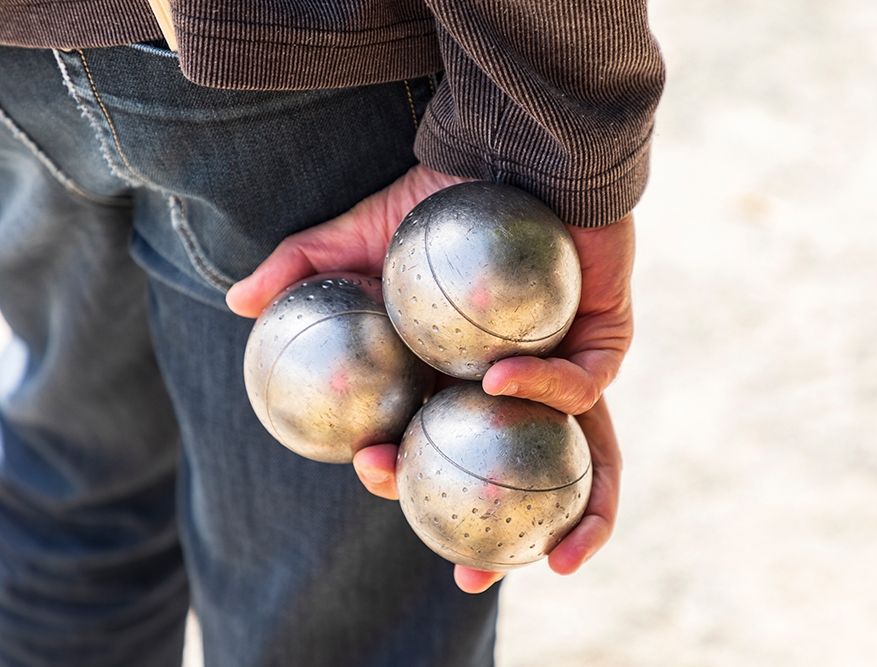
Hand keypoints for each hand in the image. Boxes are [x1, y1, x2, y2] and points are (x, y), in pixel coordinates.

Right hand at [226, 164, 632, 592]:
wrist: (515, 146)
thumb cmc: (442, 194)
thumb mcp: (360, 232)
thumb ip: (303, 267)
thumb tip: (237, 303)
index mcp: (458, 378)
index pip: (434, 444)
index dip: (406, 475)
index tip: (370, 478)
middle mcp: (515, 387)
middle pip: (509, 473)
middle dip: (497, 534)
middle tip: (467, 569)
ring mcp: (565, 369)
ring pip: (576, 456)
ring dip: (575, 512)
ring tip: (552, 558)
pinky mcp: (606, 342)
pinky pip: (585, 385)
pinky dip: (546, 393)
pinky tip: (497, 386)